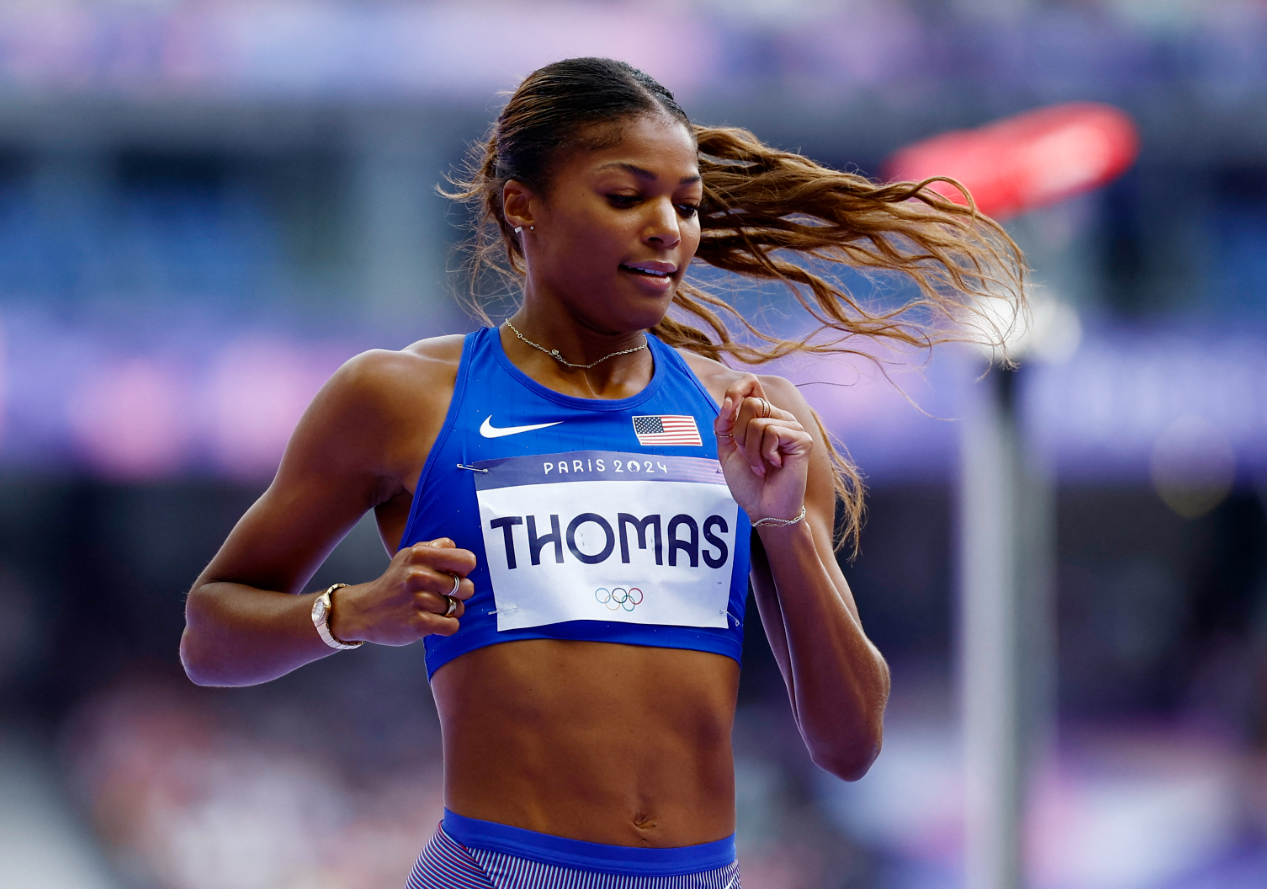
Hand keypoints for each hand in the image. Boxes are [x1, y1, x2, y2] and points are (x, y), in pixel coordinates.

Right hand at [327, 538, 475, 644]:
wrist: (364, 610)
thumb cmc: (394, 582)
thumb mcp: (409, 556)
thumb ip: (436, 548)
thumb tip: (460, 552)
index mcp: (420, 554)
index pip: (467, 560)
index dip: (464, 570)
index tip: (453, 575)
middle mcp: (419, 575)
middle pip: (467, 587)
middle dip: (459, 594)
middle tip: (442, 595)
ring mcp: (419, 600)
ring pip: (459, 608)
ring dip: (449, 611)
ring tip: (432, 608)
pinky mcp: (419, 623)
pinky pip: (452, 626)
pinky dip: (446, 626)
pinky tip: (432, 621)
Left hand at [714, 376, 811, 524]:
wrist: (763, 508)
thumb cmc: (748, 482)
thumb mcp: (728, 450)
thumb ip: (724, 425)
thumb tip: (727, 402)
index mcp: (762, 416)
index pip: (751, 384)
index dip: (736, 389)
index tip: (726, 407)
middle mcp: (779, 417)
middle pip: (750, 403)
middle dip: (739, 433)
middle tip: (748, 455)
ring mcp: (793, 427)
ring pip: (758, 421)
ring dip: (751, 450)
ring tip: (760, 466)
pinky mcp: (802, 439)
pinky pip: (771, 432)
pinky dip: (765, 453)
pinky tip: (775, 465)